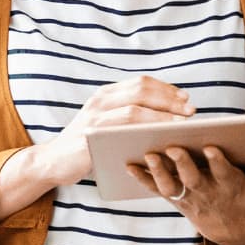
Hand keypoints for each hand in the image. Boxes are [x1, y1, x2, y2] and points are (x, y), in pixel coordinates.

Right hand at [34, 76, 194, 187]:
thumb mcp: (106, 122)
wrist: (53, 161)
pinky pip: (122, 131)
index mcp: (106, 94)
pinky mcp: (91, 137)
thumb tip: (168, 113)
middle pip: (141, 91)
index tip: (186, 98)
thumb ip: (128, 115)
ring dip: (162, 115)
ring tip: (182, 124)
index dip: (166, 89)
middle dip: (169, 99)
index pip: (141, 83)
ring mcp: (94, 118)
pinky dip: (144, 132)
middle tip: (190, 110)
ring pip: (135, 109)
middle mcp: (100, 101)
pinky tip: (160, 140)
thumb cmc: (87, 144)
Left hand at [130, 145, 244, 244]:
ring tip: (149, 154)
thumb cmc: (244, 198)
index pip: (224, 173)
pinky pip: (155, 190)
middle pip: (193, 179)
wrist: (228, 227)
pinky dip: (142, 179)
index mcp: (229, 185)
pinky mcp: (173, 199)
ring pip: (171, 187)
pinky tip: (129, 165)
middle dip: (183, 164)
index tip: (210, 147)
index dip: (218, 162)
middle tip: (173, 147)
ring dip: (159, 172)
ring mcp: (187, 196)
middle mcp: (206, 191)